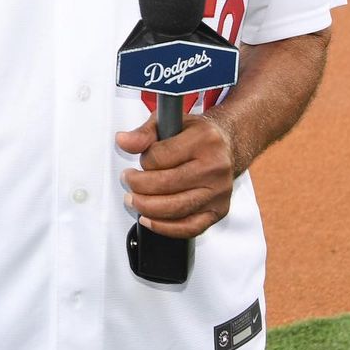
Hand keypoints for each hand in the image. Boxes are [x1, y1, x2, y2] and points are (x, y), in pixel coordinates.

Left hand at [116, 112, 235, 239]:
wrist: (226, 147)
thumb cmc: (195, 134)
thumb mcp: (169, 122)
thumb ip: (144, 133)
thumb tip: (123, 141)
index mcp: (204, 140)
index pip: (161, 156)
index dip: (143, 160)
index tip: (140, 160)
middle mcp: (215, 167)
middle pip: (167, 184)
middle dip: (138, 186)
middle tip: (127, 181)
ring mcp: (218, 192)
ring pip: (177, 208)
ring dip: (147, 207)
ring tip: (133, 200)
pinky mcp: (219, 210)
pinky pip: (190, 227)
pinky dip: (165, 227)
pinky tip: (149, 220)